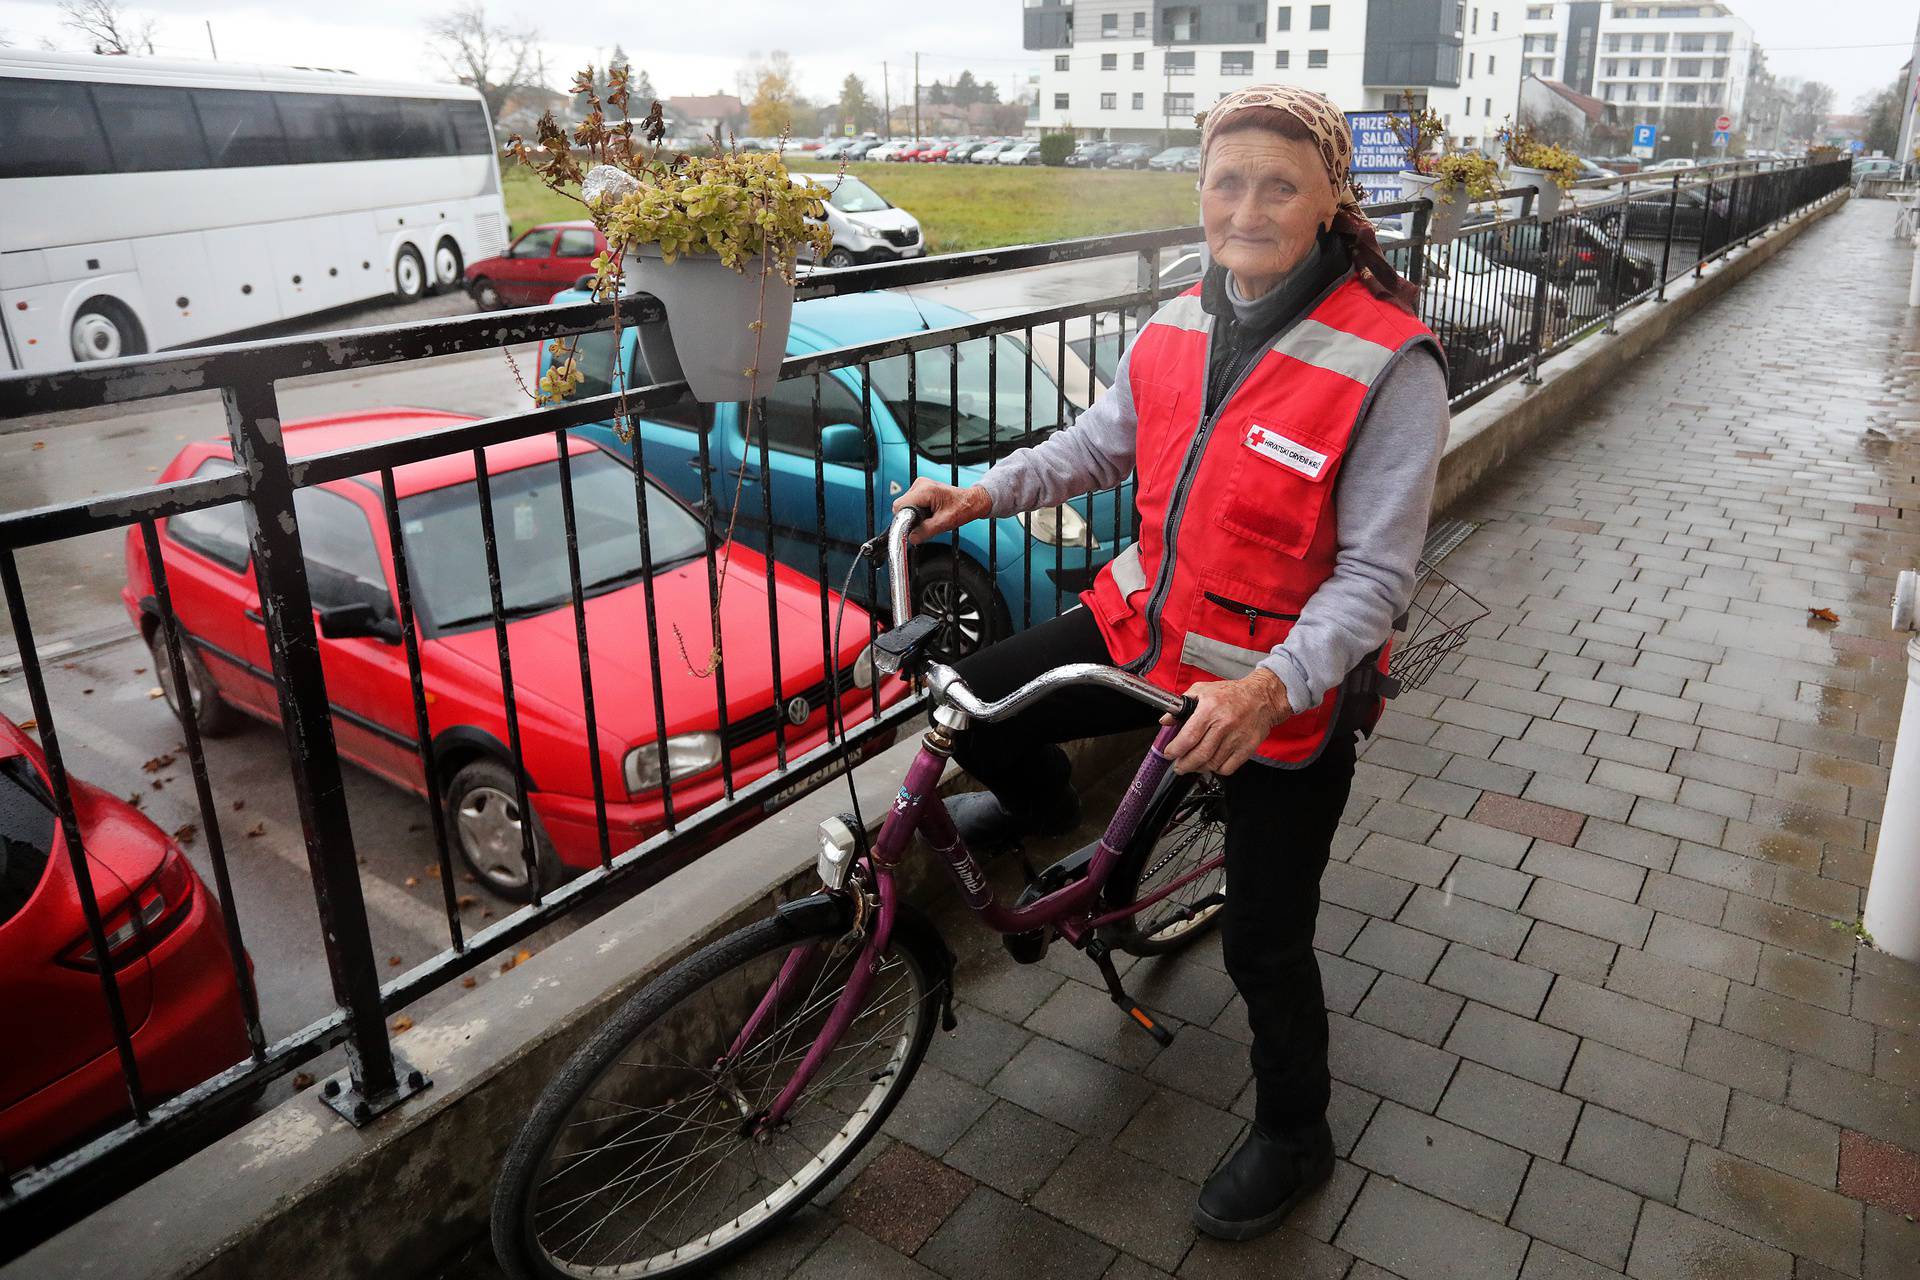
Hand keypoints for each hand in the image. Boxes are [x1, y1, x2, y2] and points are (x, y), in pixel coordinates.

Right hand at [894, 478, 991, 543]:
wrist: (971, 501)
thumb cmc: (962, 508)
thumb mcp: (944, 523)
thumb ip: (925, 531)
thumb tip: (911, 538)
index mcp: (925, 490)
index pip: (899, 506)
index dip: (903, 520)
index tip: (913, 528)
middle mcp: (920, 485)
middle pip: (901, 506)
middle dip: (910, 518)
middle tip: (926, 523)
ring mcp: (920, 485)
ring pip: (905, 506)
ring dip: (914, 515)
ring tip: (930, 517)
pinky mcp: (921, 489)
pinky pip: (911, 504)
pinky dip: (917, 511)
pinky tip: (929, 513)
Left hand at [1161, 670, 1292, 775]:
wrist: (1262, 697)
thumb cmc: (1231, 694)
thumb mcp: (1202, 690)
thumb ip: (1181, 705)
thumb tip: (1165, 720)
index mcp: (1210, 709)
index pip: (1188, 737)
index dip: (1175, 750)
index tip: (1169, 754)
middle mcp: (1224, 724)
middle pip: (1200, 755)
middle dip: (1184, 765)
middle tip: (1179, 766)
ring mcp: (1237, 738)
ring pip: (1213, 764)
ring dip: (1199, 767)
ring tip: (1193, 764)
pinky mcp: (1248, 748)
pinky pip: (1228, 768)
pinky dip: (1217, 769)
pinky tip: (1212, 763)